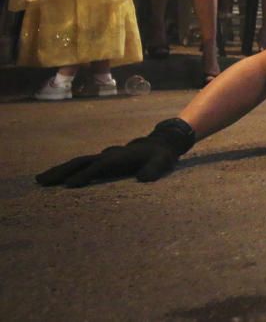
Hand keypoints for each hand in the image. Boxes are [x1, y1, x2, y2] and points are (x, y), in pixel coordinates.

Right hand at [35, 118, 195, 186]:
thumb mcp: (162, 162)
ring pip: (78, 162)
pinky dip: (67, 171)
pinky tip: (55, 178)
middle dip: (62, 171)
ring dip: (59, 170)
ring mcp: (104, 157)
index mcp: (120, 157)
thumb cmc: (161, 156)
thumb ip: (154, 170)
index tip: (69, 186)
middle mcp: (108, 156)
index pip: (99, 166)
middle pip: (81, 162)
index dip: (86, 175)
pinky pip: (82, 165)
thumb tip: (143, 178)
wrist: (160, 143)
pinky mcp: (103, 161)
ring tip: (40, 180)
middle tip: (41, 181)